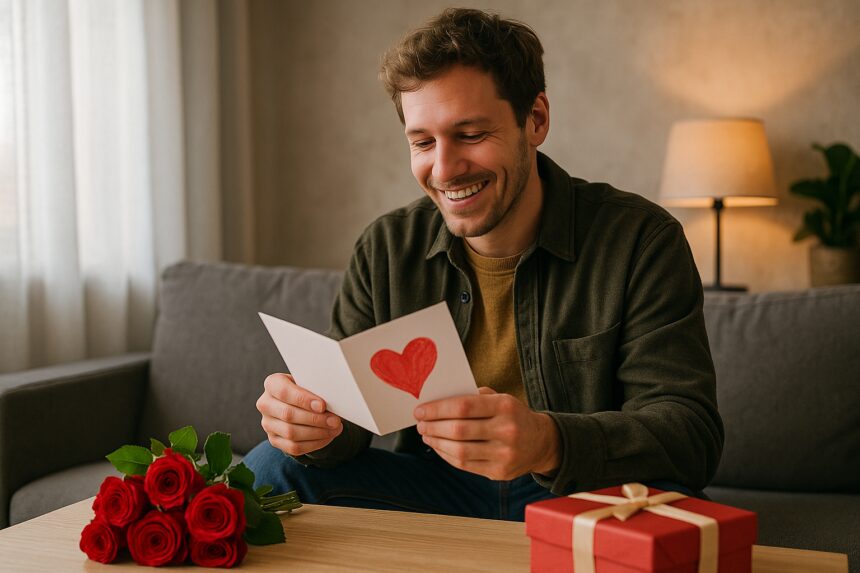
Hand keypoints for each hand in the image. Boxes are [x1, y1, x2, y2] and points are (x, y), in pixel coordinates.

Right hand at [256, 373, 342, 455]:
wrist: (299, 403)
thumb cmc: (306, 390)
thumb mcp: (309, 383)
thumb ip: (315, 388)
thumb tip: (332, 400)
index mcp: (272, 384)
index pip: (284, 392)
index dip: (303, 400)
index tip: (322, 406)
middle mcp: (265, 404)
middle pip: (288, 414)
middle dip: (315, 419)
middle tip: (335, 420)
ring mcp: (268, 424)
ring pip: (291, 433)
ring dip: (317, 433)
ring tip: (334, 428)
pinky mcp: (274, 440)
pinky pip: (294, 447)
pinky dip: (314, 443)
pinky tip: (327, 437)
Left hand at [414, 387, 559, 480]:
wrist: (542, 442)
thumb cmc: (512, 416)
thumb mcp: (500, 398)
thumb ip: (473, 398)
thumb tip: (437, 402)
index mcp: (505, 406)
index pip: (463, 406)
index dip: (437, 409)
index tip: (420, 410)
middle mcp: (507, 430)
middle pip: (459, 430)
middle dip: (433, 426)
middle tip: (420, 423)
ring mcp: (505, 454)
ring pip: (460, 451)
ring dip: (437, 442)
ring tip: (426, 434)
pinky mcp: (500, 473)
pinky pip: (465, 465)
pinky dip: (447, 456)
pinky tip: (439, 447)